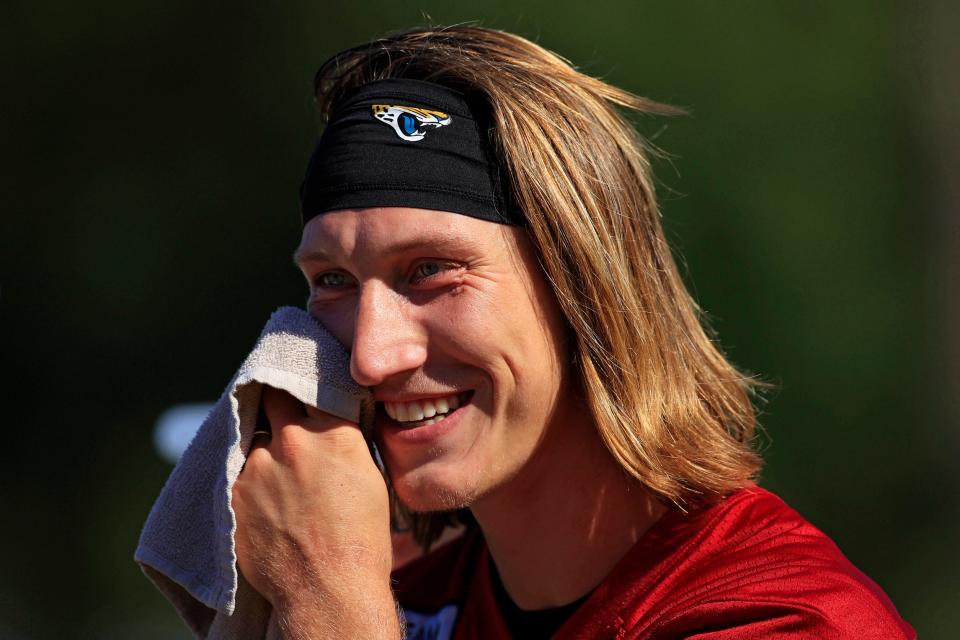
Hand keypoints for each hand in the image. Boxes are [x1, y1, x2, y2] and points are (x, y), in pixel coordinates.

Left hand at [231, 386, 392, 611]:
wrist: (327, 588)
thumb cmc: (360, 538)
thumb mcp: (369, 477)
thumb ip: (343, 442)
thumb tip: (330, 425)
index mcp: (333, 432)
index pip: (310, 385)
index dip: (304, 386)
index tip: (301, 387)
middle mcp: (291, 440)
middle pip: (273, 397)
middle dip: (276, 401)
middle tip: (281, 411)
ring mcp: (257, 466)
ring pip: (253, 440)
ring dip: (262, 450)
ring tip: (274, 474)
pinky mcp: (232, 494)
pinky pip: (235, 473)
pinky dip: (247, 480)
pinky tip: (262, 499)